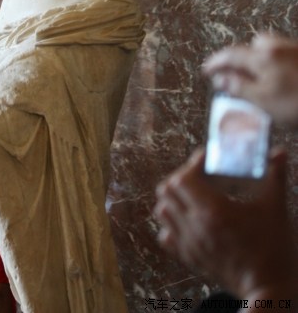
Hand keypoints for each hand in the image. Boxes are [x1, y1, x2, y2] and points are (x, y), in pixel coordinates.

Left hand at [154, 148, 295, 299]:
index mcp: (213, 211)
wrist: (269, 288)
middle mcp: (195, 226)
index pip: (183, 178)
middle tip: (199, 175)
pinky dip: (171, 225)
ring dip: (173, 198)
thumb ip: (276, 176)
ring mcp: (189, 244)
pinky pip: (165, 237)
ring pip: (162, 211)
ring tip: (192, 195)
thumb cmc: (274, 249)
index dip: (192, 164)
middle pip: (167, 190)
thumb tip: (278, 152)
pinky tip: (189, 221)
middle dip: (181, 177)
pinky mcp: (189, 259)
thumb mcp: (276, 208)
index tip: (207, 160)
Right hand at [203, 34, 297, 125]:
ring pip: (267, 50)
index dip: (215, 62)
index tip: (206, 70)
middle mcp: (277, 47)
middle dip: (239, 59)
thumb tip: (220, 79)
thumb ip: (240, 88)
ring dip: (257, 61)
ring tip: (256, 79)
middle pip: (251, 47)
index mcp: (263, 57)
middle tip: (232, 75)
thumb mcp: (264, 101)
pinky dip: (273, 64)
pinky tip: (278, 79)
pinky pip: (281, 56)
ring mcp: (292, 50)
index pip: (230, 54)